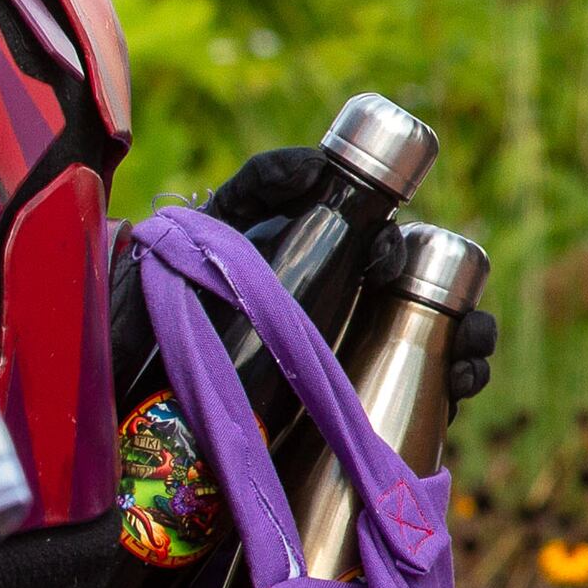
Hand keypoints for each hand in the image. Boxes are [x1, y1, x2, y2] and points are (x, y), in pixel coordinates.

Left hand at [109, 149, 497, 404]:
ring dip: (468, 348)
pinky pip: (412, 402)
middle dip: (459, 305)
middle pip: (422, 299)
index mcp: (316, 258)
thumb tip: (315, 167)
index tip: (379, 260)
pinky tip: (456, 395)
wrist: (117, 400)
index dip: (396, 248)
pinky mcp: (339, 419)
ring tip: (470, 366)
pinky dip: (449, 394)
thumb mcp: (208, 231)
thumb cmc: (157, 304)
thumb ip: (256, 184)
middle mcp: (339, 309)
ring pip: (430, 349)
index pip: (380, 245)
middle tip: (463, 325)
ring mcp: (343, 365)